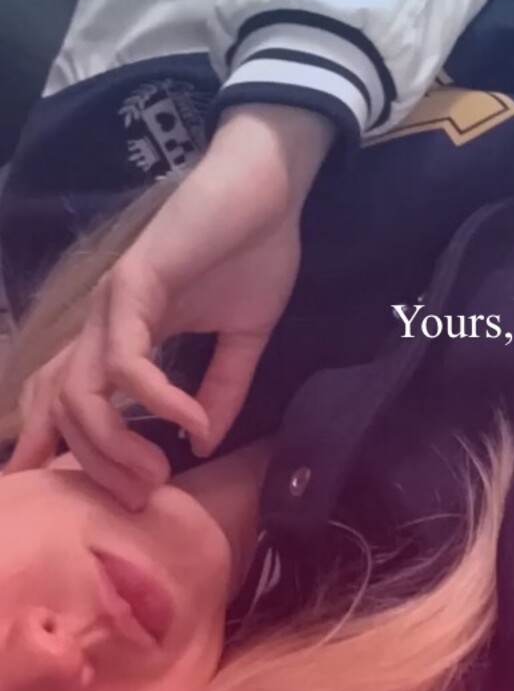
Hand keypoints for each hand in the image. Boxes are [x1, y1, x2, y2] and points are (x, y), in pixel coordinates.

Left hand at [6, 104, 333, 507]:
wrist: (270, 189)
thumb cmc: (256, 251)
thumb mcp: (245, 336)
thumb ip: (222, 387)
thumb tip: (205, 443)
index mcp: (126, 333)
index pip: (70, 398)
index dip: (65, 450)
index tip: (109, 498)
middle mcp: (106, 323)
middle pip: (66, 409)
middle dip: (96, 466)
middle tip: (144, 501)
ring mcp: (114, 304)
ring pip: (81, 391)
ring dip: (114, 444)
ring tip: (160, 474)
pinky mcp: (135, 283)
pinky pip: (127, 358)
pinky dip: (156, 398)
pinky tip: (194, 422)